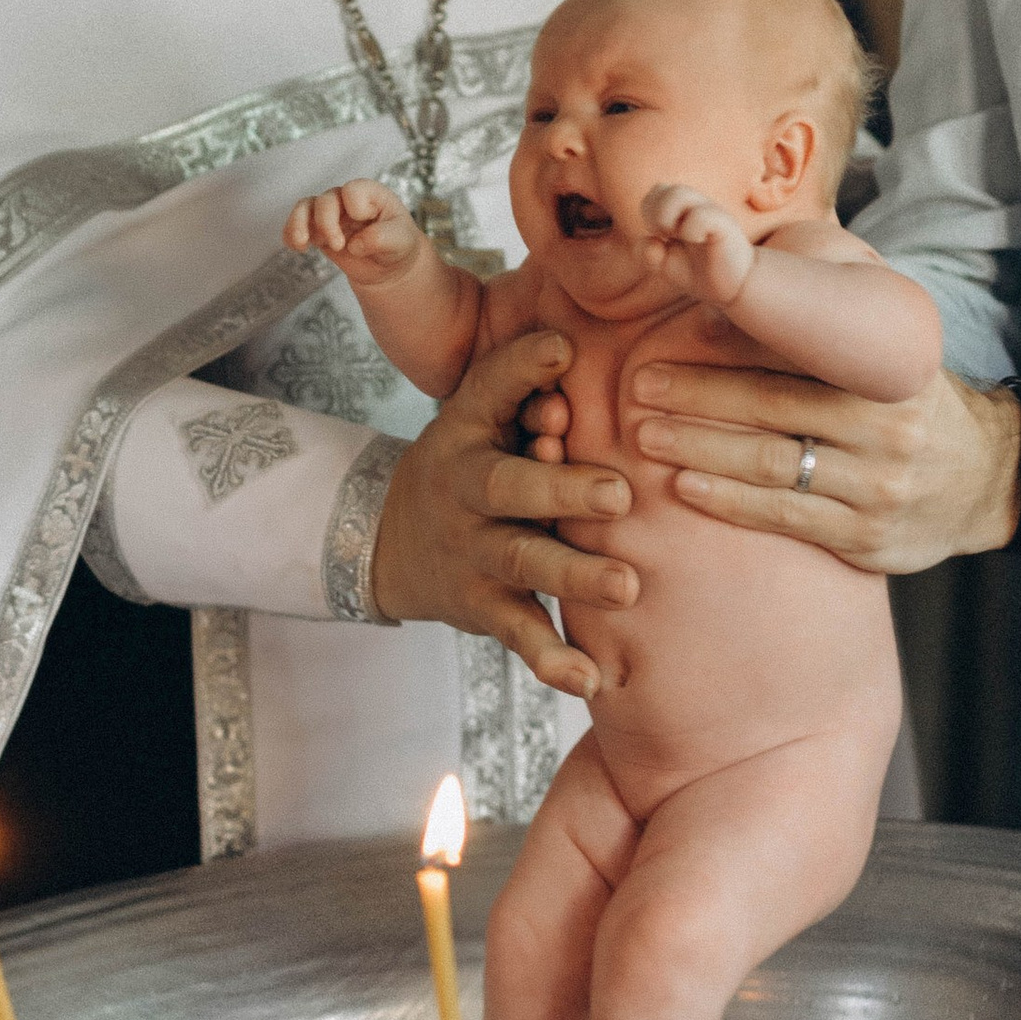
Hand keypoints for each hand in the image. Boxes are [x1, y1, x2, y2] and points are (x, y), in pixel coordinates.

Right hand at [288, 178, 420, 282]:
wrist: (388, 266)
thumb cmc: (398, 245)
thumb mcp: (402, 241)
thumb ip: (382, 238)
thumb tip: (354, 244)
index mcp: (370, 194)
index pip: (354, 190)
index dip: (356, 208)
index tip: (367, 222)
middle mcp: (346, 199)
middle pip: (326, 200)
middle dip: (327, 223)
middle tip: (339, 246)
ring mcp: (330, 213)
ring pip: (305, 207)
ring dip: (300, 224)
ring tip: (303, 242)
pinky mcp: (317, 230)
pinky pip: (296, 224)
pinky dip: (291, 234)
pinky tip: (297, 248)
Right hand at [371, 327, 634, 699]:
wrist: (393, 541)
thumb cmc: (474, 459)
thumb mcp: (482, 416)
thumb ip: (526, 388)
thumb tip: (574, 341)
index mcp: (468, 430)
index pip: (490, 389)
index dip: (523, 369)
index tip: (565, 349)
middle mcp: (466, 489)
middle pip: (509, 487)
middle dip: (561, 488)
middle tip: (618, 493)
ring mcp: (474, 552)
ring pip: (522, 561)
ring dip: (575, 574)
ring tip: (627, 586)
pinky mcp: (484, 607)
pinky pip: (520, 634)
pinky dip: (553, 659)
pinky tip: (592, 678)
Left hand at [628, 360, 1020, 575]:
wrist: (989, 482)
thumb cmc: (916, 406)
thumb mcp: (898, 354)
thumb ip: (837, 328)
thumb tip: (743, 291)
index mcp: (890, 372)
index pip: (799, 352)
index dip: (729, 344)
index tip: (673, 335)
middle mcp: (887, 427)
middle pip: (774, 406)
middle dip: (697, 396)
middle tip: (639, 387)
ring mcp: (877, 486)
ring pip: (771, 464)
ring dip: (699, 449)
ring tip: (645, 437)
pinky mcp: (865, 538)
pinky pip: (784, 516)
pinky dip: (728, 502)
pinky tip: (685, 488)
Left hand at [641, 180, 754, 309]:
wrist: (734, 286)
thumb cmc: (699, 271)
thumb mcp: (665, 265)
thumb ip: (647, 255)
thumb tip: (652, 242)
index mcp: (682, 209)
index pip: (656, 192)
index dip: (649, 212)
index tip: (660, 235)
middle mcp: (697, 205)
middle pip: (663, 189)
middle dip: (654, 216)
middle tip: (667, 236)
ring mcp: (711, 212)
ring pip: (680, 193)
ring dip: (667, 217)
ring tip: (679, 236)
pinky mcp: (725, 225)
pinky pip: (701, 216)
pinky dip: (691, 230)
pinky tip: (698, 240)